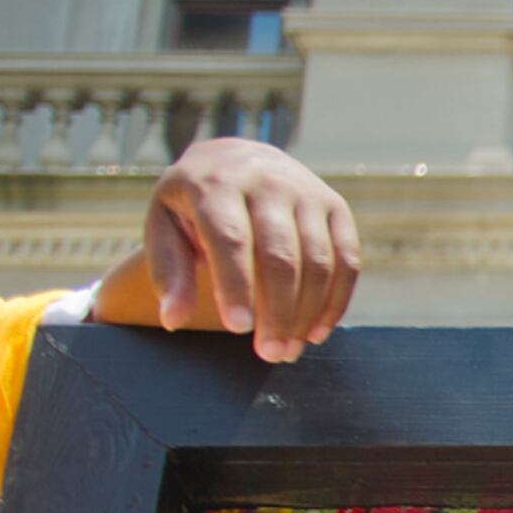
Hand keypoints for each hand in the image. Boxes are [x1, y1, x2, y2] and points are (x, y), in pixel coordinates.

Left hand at [99, 137, 359, 363]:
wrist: (236, 158)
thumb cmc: (192, 204)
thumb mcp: (164, 226)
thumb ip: (168, 271)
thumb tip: (174, 319)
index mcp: (216, 184)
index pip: (231, 239)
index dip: (236, 286)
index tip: (237, 329)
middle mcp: (268, 182)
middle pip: (281, 255)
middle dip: (278, 310)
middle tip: (269, 354)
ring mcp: (308, 192)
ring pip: (319, 261)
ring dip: (308, 312)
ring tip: (289, 350)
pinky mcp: (335, 206)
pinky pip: (347, 259)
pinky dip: (337, 300)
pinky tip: (317, 331)